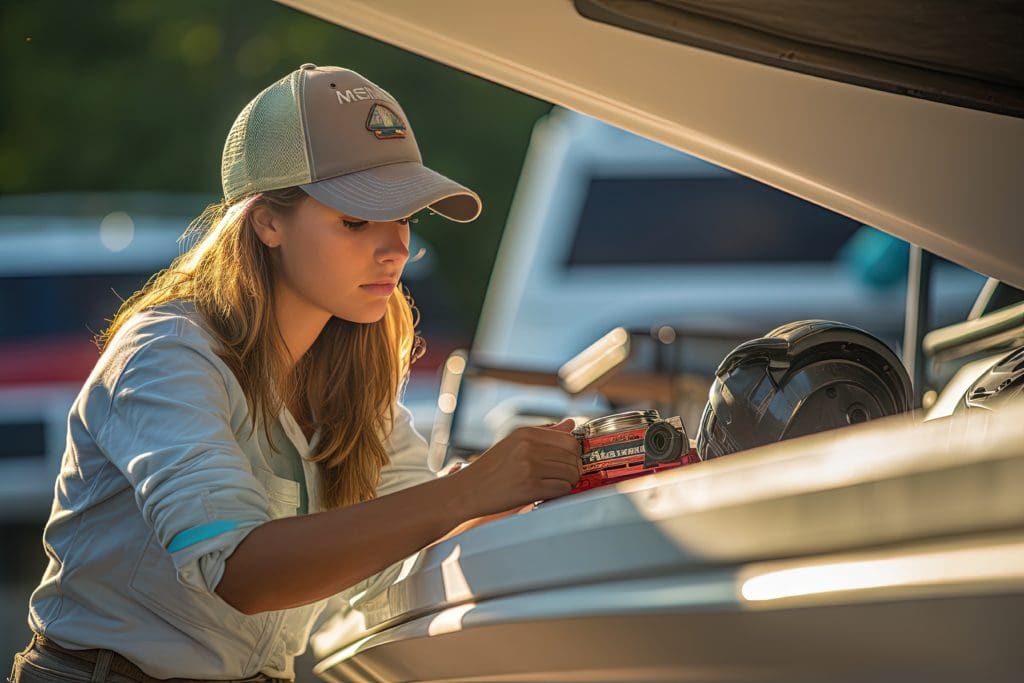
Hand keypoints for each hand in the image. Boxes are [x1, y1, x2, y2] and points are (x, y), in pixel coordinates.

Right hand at [448, 418, 581, 517]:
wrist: (467, 490)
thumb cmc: (491, 468)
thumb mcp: (515, 443)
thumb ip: (545, 434)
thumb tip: (571, 424)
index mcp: (526, 433)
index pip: (569, 439)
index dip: (574, 453)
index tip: (568, 461)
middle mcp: (529, 447)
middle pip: (573, 457)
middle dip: (573, 469)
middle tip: (563, 476)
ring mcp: (530, 467)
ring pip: (571, 474)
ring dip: (568, 482)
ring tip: (554, 484)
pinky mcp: (530, 488)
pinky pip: (562, 489)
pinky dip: (560, 493)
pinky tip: (548, 493)